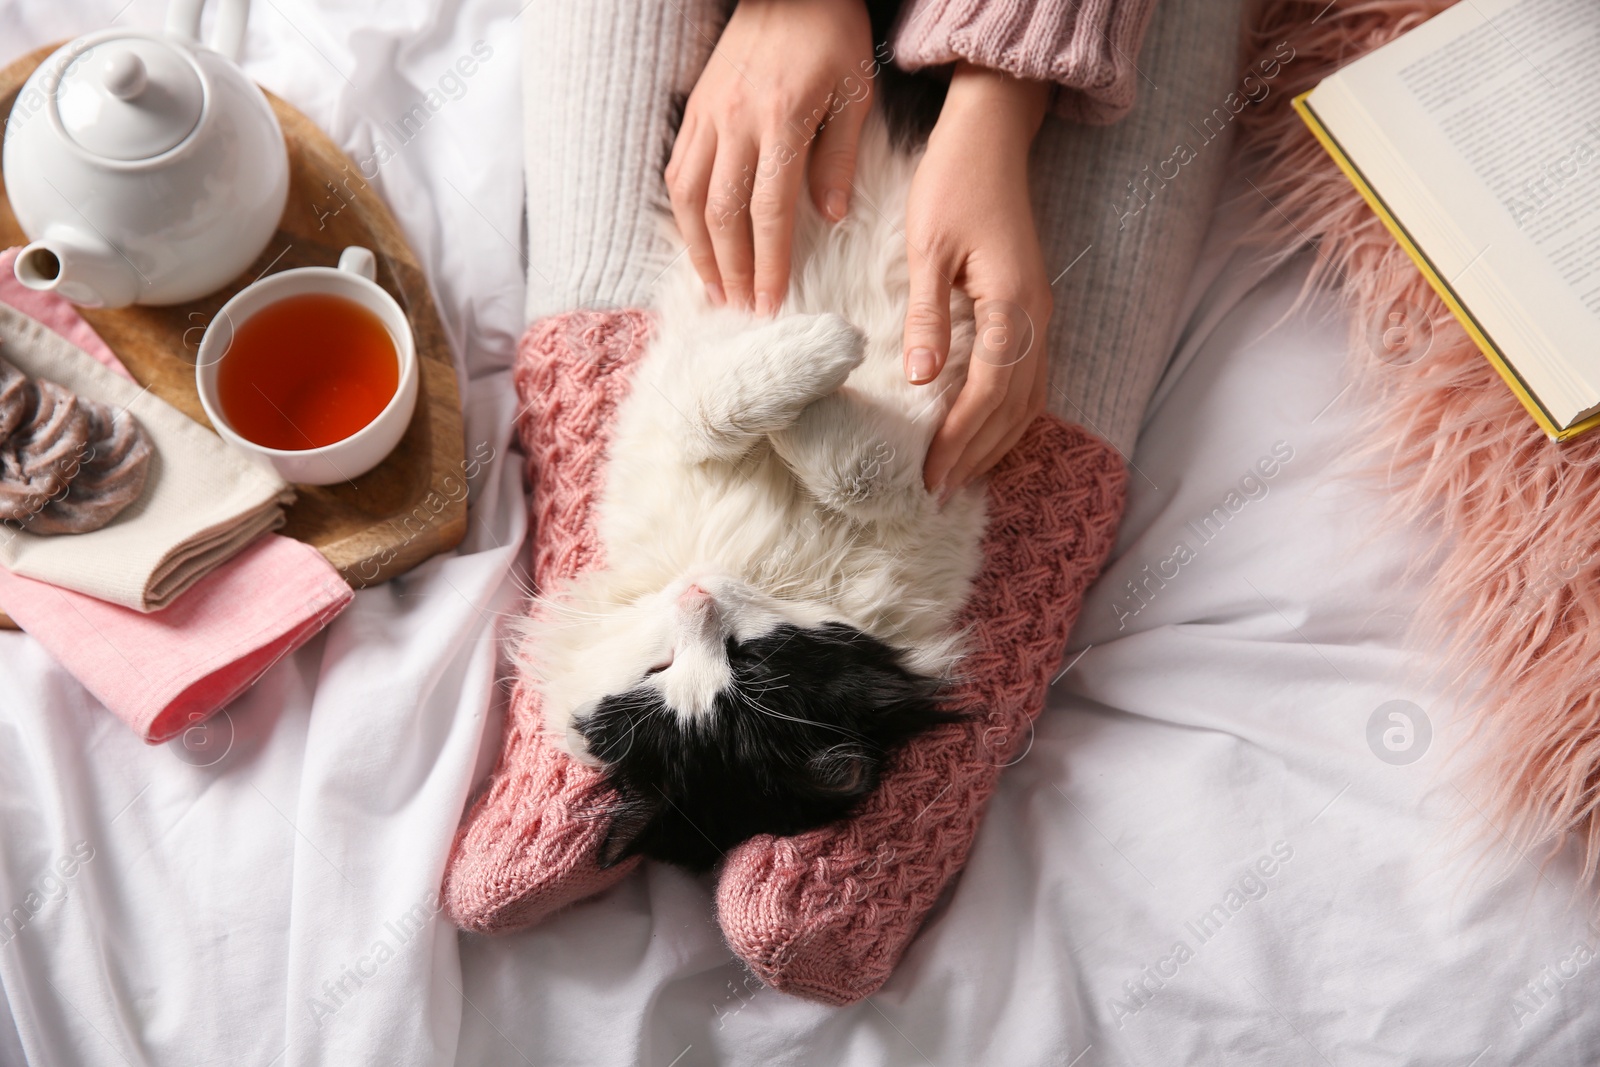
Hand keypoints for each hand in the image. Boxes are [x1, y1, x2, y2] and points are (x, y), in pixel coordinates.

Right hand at [666, 0, 874, 314]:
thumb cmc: (832, 36)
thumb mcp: (854, 94)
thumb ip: (838, 158)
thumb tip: (828, 216)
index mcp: (781, 121)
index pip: (769, 210)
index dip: (768, 262)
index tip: (771, 302)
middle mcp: (736, 122)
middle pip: (722, 213)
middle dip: (732, 268)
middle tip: (742, 307)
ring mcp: (709, 115)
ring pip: (689, 197)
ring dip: (699, 249)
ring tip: (715, 286)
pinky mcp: (695, 109)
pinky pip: (678, 170)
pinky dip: (683, 212)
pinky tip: (695, 239)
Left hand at [903, 63, 1052, 495]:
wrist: (992, 135)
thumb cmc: (953, 183)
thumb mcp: (927, 247)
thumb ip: (927, 315)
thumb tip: (923, 380)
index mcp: (1012, 304)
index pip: (988, 393)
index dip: (960, 440)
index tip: (930, 477)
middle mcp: (1037, 317)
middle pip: (1014, 407)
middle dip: (977, 454)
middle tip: (938, 492)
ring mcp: (1040, 314)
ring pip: (1028, 398)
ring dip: (996, 441)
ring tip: (960, 475)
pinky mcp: (1032, 307)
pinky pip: (1030, 379)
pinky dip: (1008, 415)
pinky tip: (983, 432)